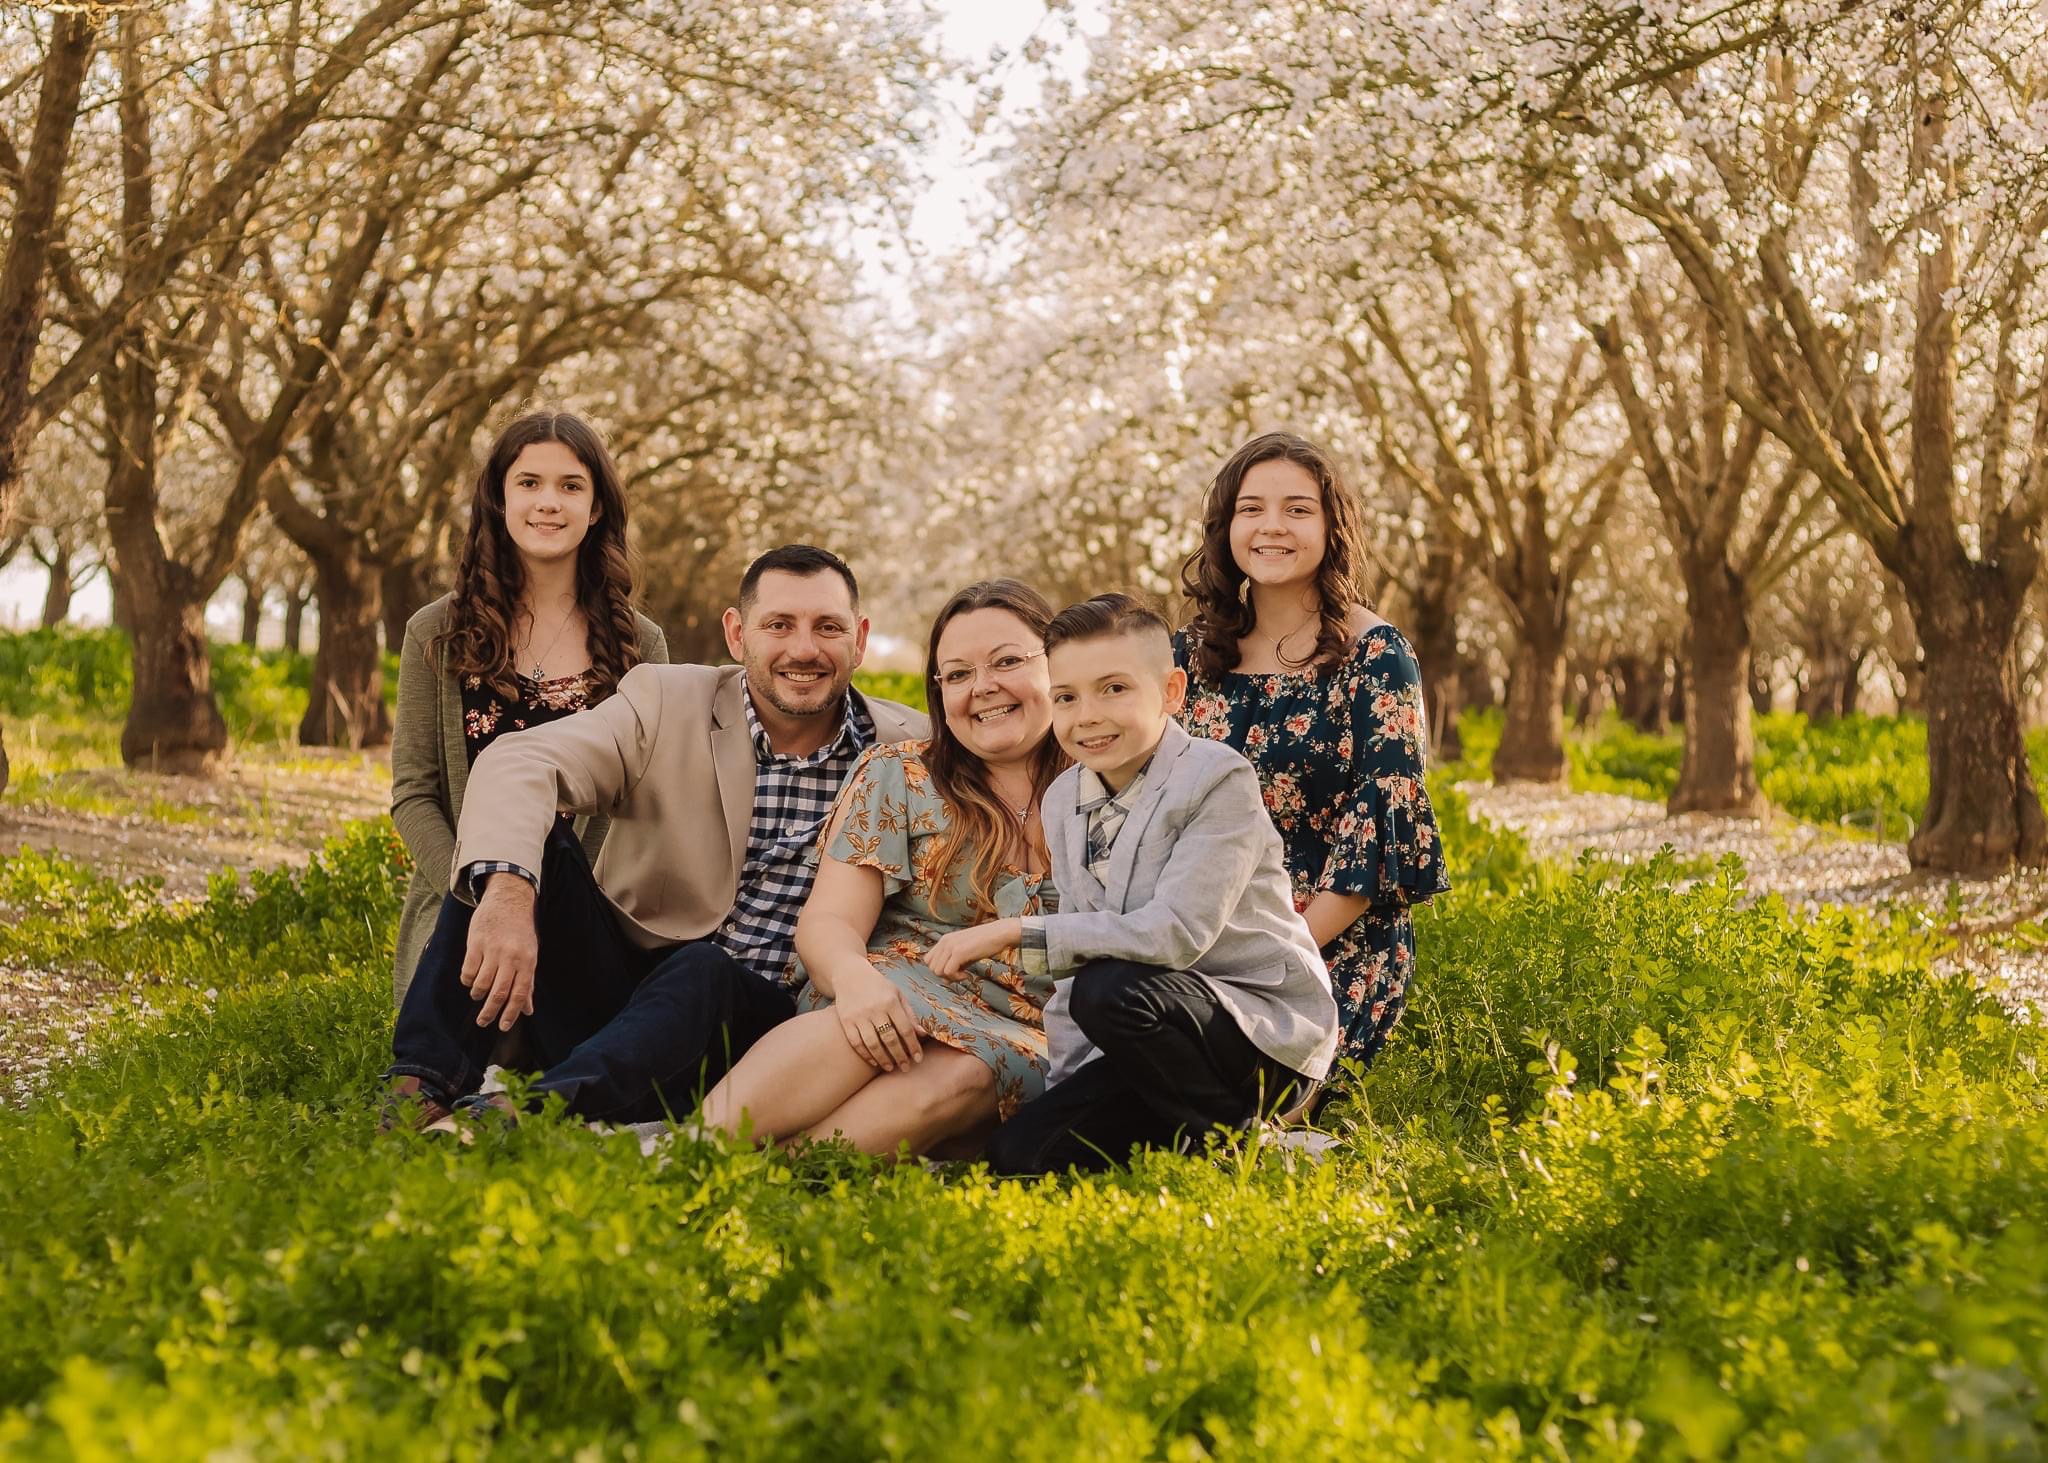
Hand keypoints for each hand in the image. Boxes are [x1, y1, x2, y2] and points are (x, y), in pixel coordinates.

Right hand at [461, 874, 538, 1030]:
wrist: (509, 899)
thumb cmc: (521, 932)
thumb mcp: (530, 955)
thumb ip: (528, 983)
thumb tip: (528, 1011)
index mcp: (527, 961)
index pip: (519, 993)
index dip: (511, 1013)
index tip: (503, 1027)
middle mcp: (511, 957)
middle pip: (499, 992)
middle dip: (490, 1012)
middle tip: (484, 1022)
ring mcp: (492, 949)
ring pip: (482, 983)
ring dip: (478, 994)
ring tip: (478, 996)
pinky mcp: (476, 942)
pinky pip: (468, 970)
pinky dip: (468, 980)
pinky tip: (470, 980)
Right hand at [832, 965, 921, 1070]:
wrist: (850, 975)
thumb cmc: (878, 986)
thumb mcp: (897, 994)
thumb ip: (909, 1014)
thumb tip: (923, 1034)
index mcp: (890, 1002)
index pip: (905, 1029)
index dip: (913, 1046)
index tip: (918, 1059)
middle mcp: (875, 1009)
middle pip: (890, 1039)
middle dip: (900, 1056)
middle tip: (906, 1068)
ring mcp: (859, 1016)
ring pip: (873, 1044)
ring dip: (883, 1059)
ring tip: (890, 1067)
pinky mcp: (846, 1021)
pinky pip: (856, 1042)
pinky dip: (865, 1054)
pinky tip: (873, 1061)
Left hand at [926, 919, 1020, 980]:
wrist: (999, 933)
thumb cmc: (985, 943)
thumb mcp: (965, 953)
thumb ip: (954, 964)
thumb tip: (946, 980)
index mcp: (944, 940)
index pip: (929, 960)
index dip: (939, 969)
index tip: (954, 970)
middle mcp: (944, 942)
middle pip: (931, 968)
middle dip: (944, 975)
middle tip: (959, 974)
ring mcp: (951, 946)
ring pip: (937, 971)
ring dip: (950, 977)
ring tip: (964, 974)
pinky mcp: (959, 952)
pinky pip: (948, 972)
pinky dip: (957, 978)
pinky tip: (967, 974)